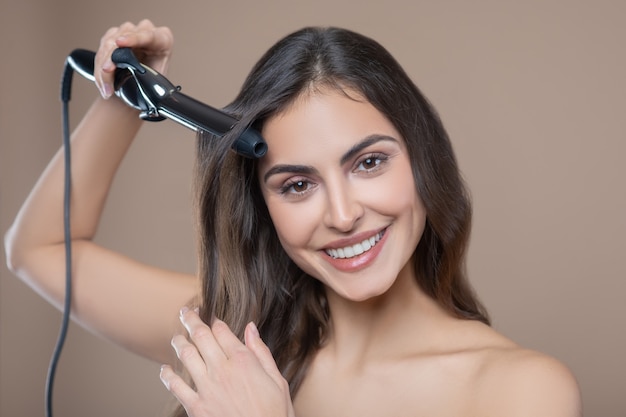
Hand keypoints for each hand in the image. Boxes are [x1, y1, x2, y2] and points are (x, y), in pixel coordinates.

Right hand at [94, 19, 173, 98]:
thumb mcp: (158, 81)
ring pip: (109, 43)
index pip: (148, 36)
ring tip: (106, 87)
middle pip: (123, 37)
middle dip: (112, 57)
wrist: (144, 86)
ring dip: (103, 66)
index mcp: (162, 39)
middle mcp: (145, 30)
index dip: (133, 39)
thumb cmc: (155, 82)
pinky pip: (101, 49)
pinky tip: (102, 82)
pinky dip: (99, 67)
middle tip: (106, 72)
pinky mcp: (113, 35)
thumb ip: (150, 78)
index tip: (119, 43)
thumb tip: (139, 82)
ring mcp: (128, 31)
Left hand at [160, 308, 294, 416]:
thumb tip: (250, 328)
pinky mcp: (197, 407)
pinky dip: (167, 375)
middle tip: (185, 312)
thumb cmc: (275, 413)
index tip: (211, 317)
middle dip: (191, 320)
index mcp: (243, 361)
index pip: (222, 330)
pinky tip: (165, 370)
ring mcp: (207, 388)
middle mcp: (222, 370)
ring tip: (177, 336)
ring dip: (179, 342)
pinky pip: (176, 386)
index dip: (214, 321)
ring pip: (186, 355)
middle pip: (201, 336)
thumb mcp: (277, 379)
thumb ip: (261, 352)